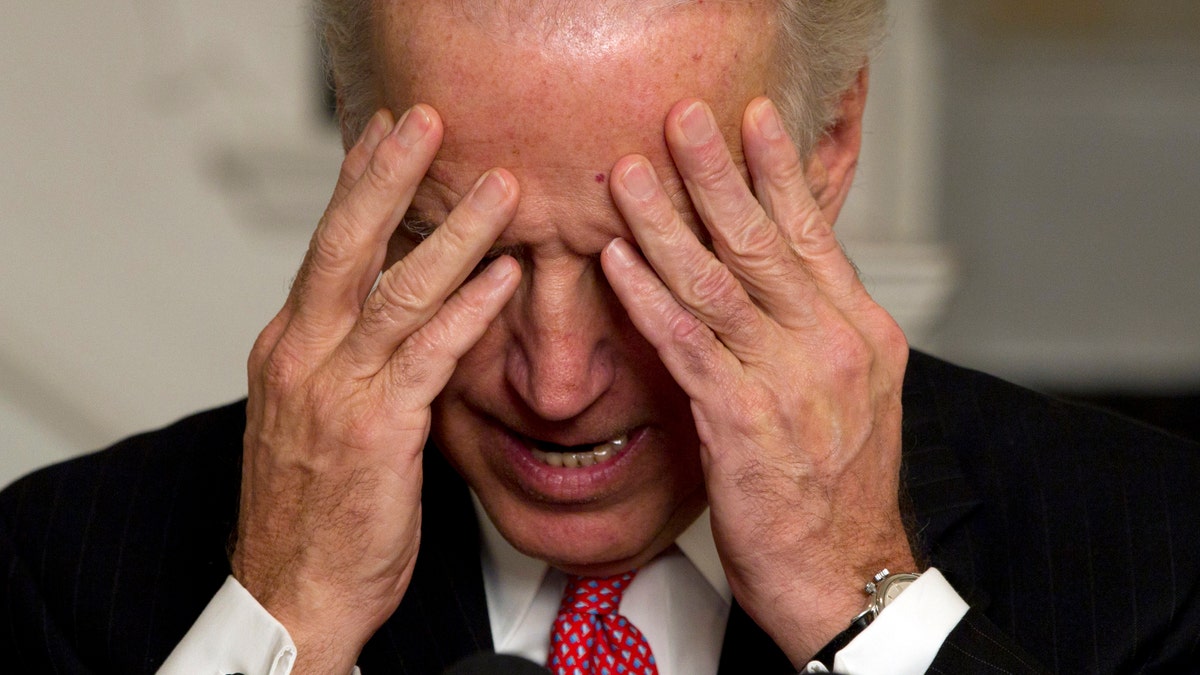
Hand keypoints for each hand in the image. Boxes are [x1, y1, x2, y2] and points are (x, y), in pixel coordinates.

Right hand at [233, 105, 519, 672]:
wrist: (295, 592)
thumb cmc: (313, 510)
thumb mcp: (317, 418)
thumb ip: (352, 360)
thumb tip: (400, 317)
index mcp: (287, 348)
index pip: (326, 252)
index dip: (358, 189)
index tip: (384, 137)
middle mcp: (302, 356)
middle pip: (344, 245)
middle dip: (387, 177)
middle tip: (425, 122)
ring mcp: (335, 390)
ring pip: (399, 291)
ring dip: (455, 233)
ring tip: (499, 189)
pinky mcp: (377, 429)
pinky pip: (430, 355)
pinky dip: (472, 311)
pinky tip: (505, 278)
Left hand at [601, 96, 914, 664]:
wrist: (846, 574)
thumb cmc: (837, 487)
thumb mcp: (851, 393)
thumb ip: (814, 330)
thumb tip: (777, 277)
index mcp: (861, 332)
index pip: (814, 235)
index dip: (778, 173)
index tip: (751, 120)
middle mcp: (831, 345)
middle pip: (764, 242)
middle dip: (715, 173)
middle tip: (681, 117)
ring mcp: (789, 381)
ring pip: (718, 283)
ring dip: (665, 223)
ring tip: (627, 176)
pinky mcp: (743, 421)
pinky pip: (686, 344)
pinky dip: (647, 298)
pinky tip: (617, 262)